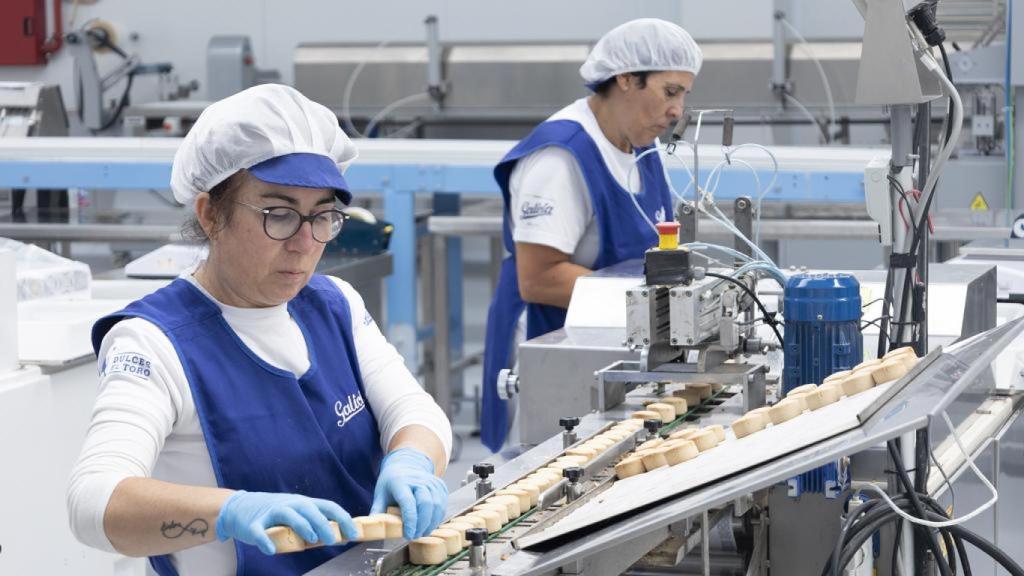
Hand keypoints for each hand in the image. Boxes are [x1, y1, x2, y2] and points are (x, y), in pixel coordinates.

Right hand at [216, 491, 356, 554]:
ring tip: (311, 539)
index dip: (343, 518)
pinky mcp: (252, 523)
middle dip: (324, 524)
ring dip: (301, 526)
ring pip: (288, 514)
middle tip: (334, 540)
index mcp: (303, 503)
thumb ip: (317, 526)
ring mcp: (270, 512)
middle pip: (309, 509)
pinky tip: (271, 550)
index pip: (328, 506)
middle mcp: (289, 504)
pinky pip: (258, 531)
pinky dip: (264, 540)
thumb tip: (342, 538)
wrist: (239, 508)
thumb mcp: (298, 516)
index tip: (354, 533)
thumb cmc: (275, 515)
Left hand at [369, 448, 447, 538]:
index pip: (408, 502)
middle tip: (414, 535)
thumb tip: (373, 528)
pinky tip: (429, 524)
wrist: (407, 463)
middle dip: (422, 524)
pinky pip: (443, 504)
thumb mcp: (380, 494)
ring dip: (431, 523)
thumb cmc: (392, 482)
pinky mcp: (440, 486)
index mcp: (400, 482)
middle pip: (426, 504)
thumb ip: (377, 512)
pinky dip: (437, 517)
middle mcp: (418, 480)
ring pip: (437, 506)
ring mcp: (431, 482)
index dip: (410, 520)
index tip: (408, 534)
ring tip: (422, 532)